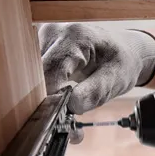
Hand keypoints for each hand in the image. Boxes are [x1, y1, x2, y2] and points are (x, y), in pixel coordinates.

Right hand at [39, 23, 154, 116]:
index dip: (51, 97)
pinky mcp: (40, 46)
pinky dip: (44, 90)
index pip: (51, 70)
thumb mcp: (116, 80)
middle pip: (35, 73)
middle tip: (66, 123)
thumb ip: (94, 93)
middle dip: (47, 101)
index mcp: (76, 37)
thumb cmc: (121, 63)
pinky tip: (59, 97)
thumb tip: (71, 107)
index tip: (60, 119)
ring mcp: (43, 37)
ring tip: (66, 109)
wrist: (123, 50)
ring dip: (44, 97)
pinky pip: (33, 74)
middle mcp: (54, 32)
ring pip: (31, 76)